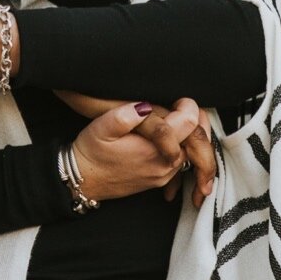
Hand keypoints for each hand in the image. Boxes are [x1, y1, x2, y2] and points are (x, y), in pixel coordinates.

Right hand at [70, 100, 212, 206]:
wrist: (82, 180)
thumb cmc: (91, 152)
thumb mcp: (102, 127)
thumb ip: (125, 115)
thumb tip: (145, 106)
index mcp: (155, 151)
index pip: (189, 124)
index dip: (187, 105)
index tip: (178, 99)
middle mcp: (165, 166)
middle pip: (198, 140)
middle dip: (196, 119)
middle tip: (184, 105)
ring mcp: (163, 176)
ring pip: (192, 152)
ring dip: (189, 134)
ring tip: (178, 116)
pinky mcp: (159, 180)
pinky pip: (182, 162)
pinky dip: (183, 148)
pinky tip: (174, 138)